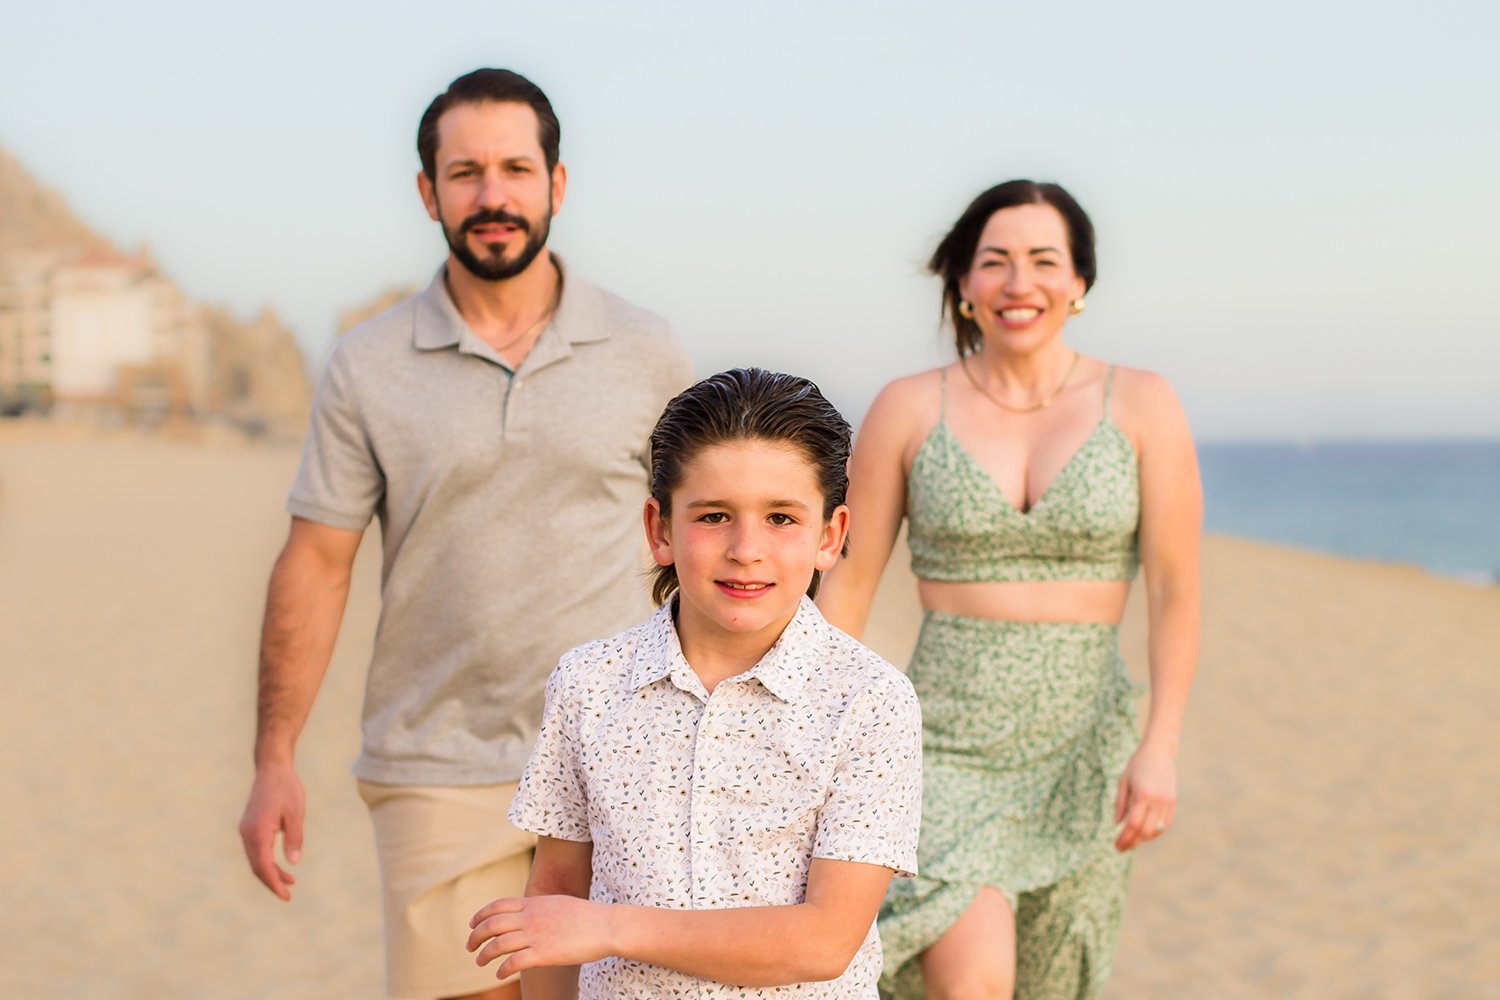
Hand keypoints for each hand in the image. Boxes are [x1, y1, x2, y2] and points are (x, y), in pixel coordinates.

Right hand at [238, 762, 305, 899]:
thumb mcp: (296, 813)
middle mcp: (247, 833)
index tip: (286, 895)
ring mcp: (246, 830)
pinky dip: (267, 860)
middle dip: (271, 882)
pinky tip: (282, 865)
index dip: (274, 883)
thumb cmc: (287, 788)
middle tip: (288, 895)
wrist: (272, 768)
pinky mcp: (249, 827)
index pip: (263, 866)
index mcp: (258, 831)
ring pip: (255, 859)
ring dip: (270, 872)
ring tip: (290, 881)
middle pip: (257, 866)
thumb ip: (295, 838)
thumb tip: (293, 862)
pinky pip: (256, 850)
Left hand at [468, 895, 611, 978]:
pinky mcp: (542, 954)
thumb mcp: (558, 903)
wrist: (606, 926)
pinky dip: (502, 969)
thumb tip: (528, 911)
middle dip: (475, 936)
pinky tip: (500, 973)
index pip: (497, 906)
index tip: (472, 924)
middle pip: (491, 925)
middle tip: (469, 946)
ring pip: (497, 945)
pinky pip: (513, 963)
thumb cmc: (586, 916)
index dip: (480, 915)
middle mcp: (530, 917)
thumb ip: (539, 907)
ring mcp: (535, 935)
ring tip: (480, 961)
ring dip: (484, 955)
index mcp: (533, 903)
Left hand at [1113, 740, 1176, 850]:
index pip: (1132, 825)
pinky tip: (1144, 833)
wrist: (1159, 751)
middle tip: (1122, 848)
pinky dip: (1155, 832)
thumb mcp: (1123, 781)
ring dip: (1143, 839)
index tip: (1116, 846)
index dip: (1124, 838)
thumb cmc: (1137, 764)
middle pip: (1145, 832)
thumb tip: (1117, 824)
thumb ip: (1120, 804)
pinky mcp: (1173, 802)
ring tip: (1132, 841)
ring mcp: (1167, 803)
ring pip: (1156, 831)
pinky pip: (1165, 824)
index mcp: (1142, 795)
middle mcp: (1156, 801)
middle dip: (1133, 843)